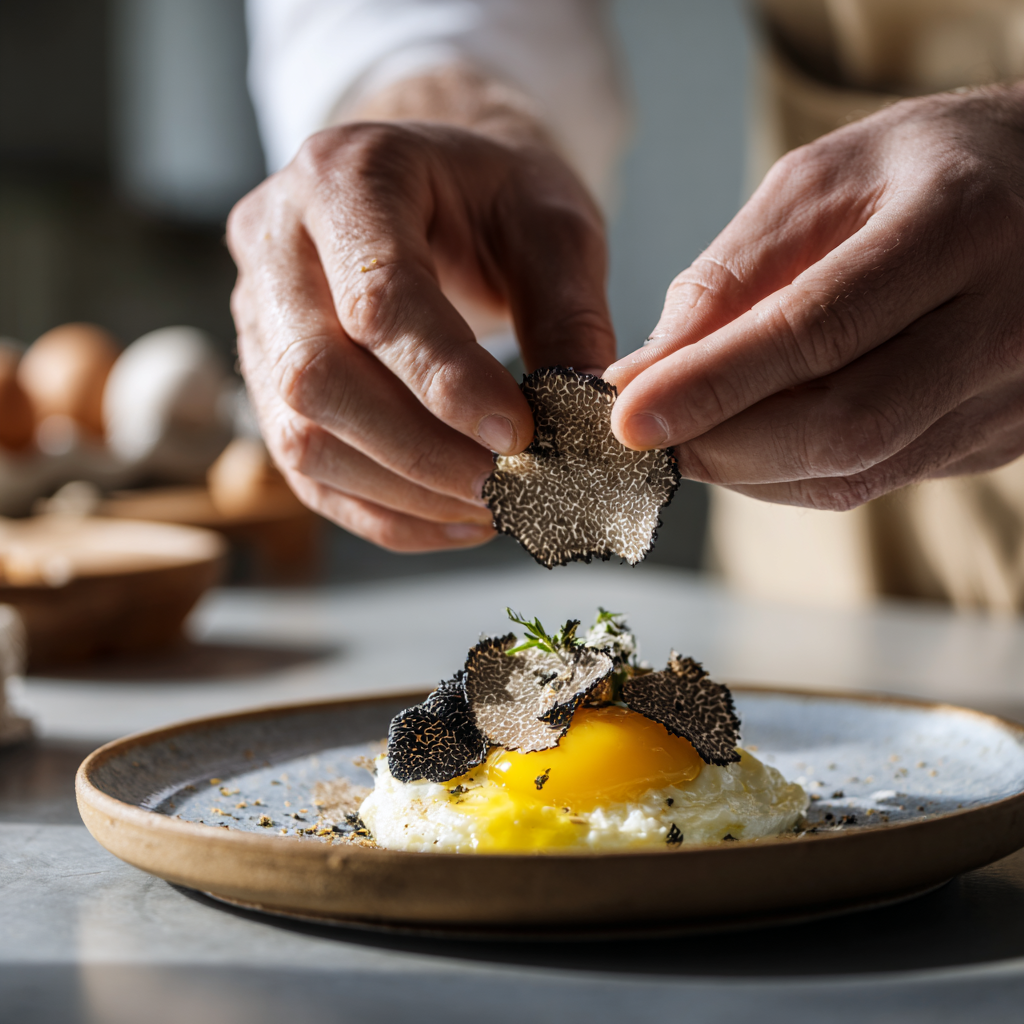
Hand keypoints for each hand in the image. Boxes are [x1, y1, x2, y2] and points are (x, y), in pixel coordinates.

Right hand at [227, 77, 613, 550]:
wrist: (438, 188)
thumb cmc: (495, 197)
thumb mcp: (553, 224)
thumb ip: (568, 312)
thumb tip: (579, 418)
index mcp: (348, 177)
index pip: (379, 300)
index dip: (447, 382)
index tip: (521, 435)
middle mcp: (278, 243)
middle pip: (316, 378)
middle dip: (418, 451)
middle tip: (506, 486)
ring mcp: (258, 316)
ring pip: (299, 436)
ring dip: (400, 492)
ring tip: (489, 509)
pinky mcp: (264, 377)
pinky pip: (304, 470)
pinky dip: (381, 510)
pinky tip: (450, 517)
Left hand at [605, 85, 1023, 509]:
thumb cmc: (924, 169)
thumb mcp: (820, 182)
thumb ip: (731, 276)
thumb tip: (644, 374)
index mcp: (960, 227)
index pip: (817, 333)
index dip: (712, 386)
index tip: (626, 418)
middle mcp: (1005, 324)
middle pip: (843, 426)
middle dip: (722, 445)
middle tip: (645, 439)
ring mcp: (1012, 394)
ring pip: (855, 470)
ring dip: (747, 467)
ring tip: (687, 435)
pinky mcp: (997, 437)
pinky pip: (874, 479)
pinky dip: (790, 472)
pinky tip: (750, 441)